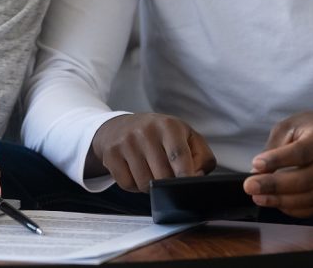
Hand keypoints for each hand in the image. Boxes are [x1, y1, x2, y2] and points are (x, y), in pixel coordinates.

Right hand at [87, 113, 216, 192]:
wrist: (120, 127)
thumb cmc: (161, 136)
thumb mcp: (186, 137)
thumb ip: (201, 157)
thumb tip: (196, 177)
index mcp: (169, 125)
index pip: (178, 155)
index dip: (185, 175)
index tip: (187, 187)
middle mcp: (145, 131)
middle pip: (162, 176)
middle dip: (168, 184)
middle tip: (168, 176)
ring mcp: (126, 142)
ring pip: (144, 184)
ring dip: (151, 187)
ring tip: (151, 172)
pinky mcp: (111, 154)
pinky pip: (127, 185)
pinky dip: (134, 186)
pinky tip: (135, 172)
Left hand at [243, 112, 312, 217]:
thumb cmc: (306, 130)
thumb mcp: (288, 127)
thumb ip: (274, 148)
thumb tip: (257, 172)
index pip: (302, 152)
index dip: (278, 160)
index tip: (256, 164)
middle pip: (306, 179)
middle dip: (275, 186)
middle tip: (250, 186)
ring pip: (310, 198)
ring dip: (281, 201)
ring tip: (258, 197)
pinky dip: (293, 209)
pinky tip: (276, 203)